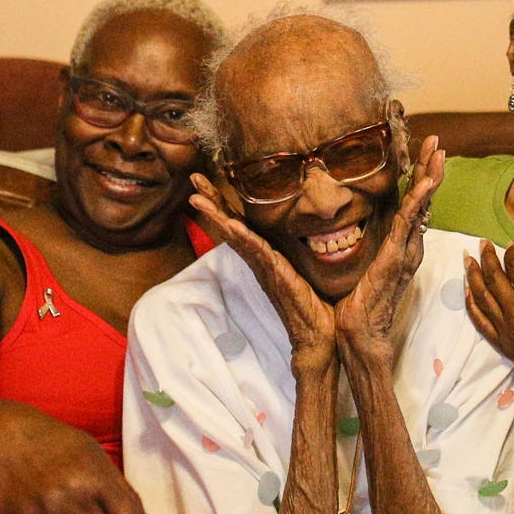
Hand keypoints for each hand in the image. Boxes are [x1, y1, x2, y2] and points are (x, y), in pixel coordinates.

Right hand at [190, 170, 335, 371]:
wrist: (319, 337)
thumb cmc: (315, 305)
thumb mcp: (307, 268)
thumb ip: (303, 247)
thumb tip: (313, 226)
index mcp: (265, 254)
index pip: (240, 222)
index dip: (223, 200)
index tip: (206, 179)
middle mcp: (260, 260)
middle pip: (230, 224)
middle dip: (212, 200)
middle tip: (194, 176)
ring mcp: (266, 268)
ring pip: (237, 236)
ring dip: (218, 215)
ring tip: (197, 198)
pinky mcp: (277, 276)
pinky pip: (259, 253)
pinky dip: (244, 238)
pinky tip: (232, 225)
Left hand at [335, 136, 443, 364]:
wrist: (359, 332)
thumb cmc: (358, 304)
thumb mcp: (363, 266)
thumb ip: (367, 248)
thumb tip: (357, 229)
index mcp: (401, 247)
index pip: (414, 205)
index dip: (420, 178)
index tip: (424, 152)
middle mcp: (409, 247)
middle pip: (424, 201)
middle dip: (431, 169)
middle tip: (438, 142)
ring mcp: (405, 252)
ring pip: (420, 207)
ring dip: (429, 177)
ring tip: (438, 152)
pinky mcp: (395, 257)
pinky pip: (408, 224)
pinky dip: (418, 201)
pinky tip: (425, 183)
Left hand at [465, 241, 513, 394]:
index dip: (511, 255)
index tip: (510, 247)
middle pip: (495, 279)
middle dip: (487, 258)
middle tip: (481, 244)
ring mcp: (507, 331)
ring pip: (482, 298)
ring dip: (473, 277)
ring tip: (467, 261)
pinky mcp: (504, 346)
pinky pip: (480, 323)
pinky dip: (471, 305)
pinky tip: (467, 291)